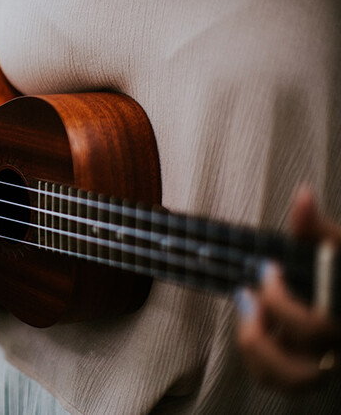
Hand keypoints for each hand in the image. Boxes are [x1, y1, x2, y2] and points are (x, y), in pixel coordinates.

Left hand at [236, 186, 340, 388]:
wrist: (340, 288)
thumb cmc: (338, 271)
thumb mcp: (335, 247)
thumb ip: (317, 228)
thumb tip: (302, 196)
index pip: (316, 328)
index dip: (282, 302)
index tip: (268, 269)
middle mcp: (338, 350)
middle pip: (302, 371)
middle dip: (263, 335)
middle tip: (249, 297)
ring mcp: (324, 364)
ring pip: (287, 382)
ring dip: (257, 350)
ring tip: (248, 315)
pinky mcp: (305, 367)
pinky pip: (275, 379)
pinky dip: (256, 357)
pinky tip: (253, 324)